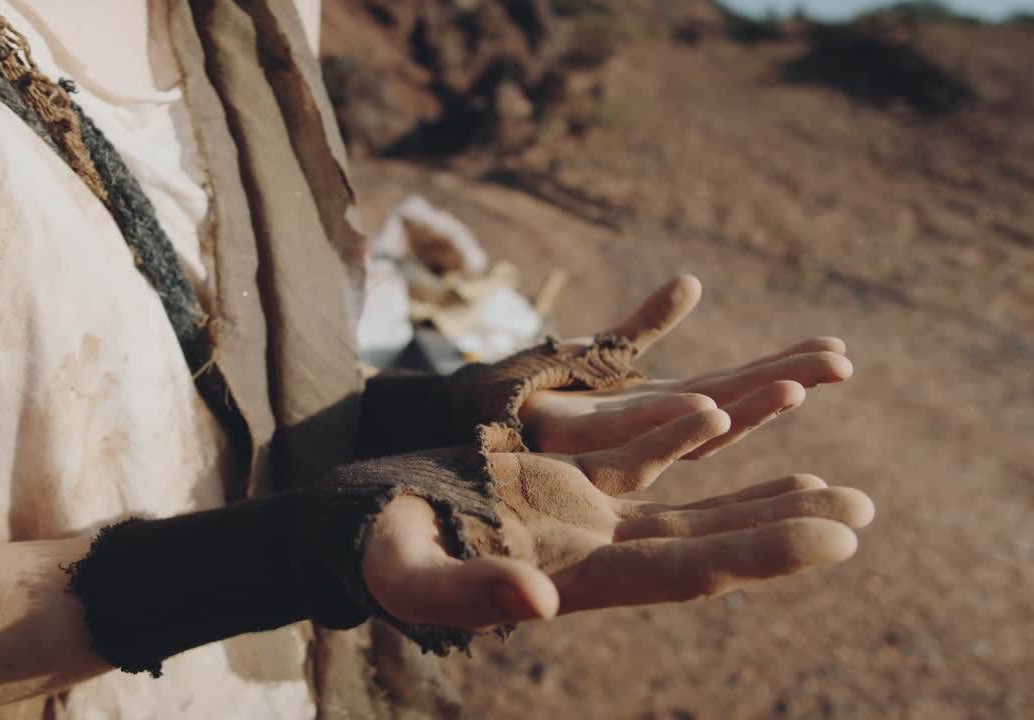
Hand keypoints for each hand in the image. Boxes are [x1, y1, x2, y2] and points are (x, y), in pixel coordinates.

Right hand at [363, 441, 872, 630]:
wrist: (360, 520)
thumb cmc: (374, 549)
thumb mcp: (404, 571)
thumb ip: (465, 593)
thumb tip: (536, 603)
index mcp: (570, 577)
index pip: (681, 569)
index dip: (759, 551)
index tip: (837, 535)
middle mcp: (594, 552)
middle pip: (706, 544)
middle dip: (783, 530)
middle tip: (863, 517)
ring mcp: (587, 516)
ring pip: (691, 505)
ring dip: (761, 497)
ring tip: (835, 491)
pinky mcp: (571, 481)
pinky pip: (652, 457)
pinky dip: (698, 437)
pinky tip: (736, 419)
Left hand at [519, 274, 852, 458]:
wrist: (468, 415)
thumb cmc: (536, 390)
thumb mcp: (598, 353)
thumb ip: (644, 325)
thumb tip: (693, 280)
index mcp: (658, 412)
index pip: (734, 390)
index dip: (785, 371)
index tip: (840, 350)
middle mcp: (645, 433)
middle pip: (727, 410)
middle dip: (783, 385)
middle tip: (843, 364)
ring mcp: (610, 443)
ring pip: (687, 432)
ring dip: (742, 409)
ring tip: (794, 386)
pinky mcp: (569, 446)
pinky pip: (625, 443)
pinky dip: (668, 427)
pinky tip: (708, 408)